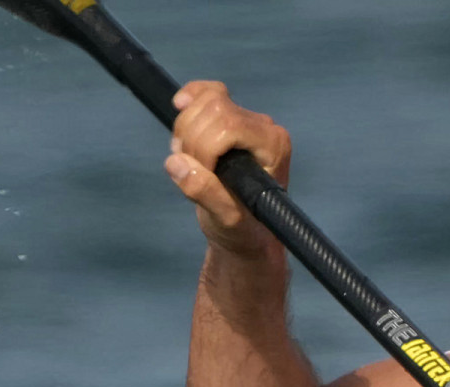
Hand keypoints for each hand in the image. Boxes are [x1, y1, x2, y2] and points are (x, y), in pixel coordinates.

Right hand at [164, 81, 292, 256]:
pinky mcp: (230, 117)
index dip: (204, 147)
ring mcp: (248, 119)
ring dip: (185, 130)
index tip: (200, 176)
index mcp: (272, 145)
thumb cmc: (244, 229)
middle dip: (192, 140)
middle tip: (191, 171)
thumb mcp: (226, 220)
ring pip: (205, 100)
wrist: (247, 232)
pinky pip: (207, 92)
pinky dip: (189, 99)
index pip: (229, 124)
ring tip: (189, 161)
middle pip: (214, 107)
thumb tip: (176, 163)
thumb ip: (205, 193)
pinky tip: (179, 108)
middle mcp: (264, 127)